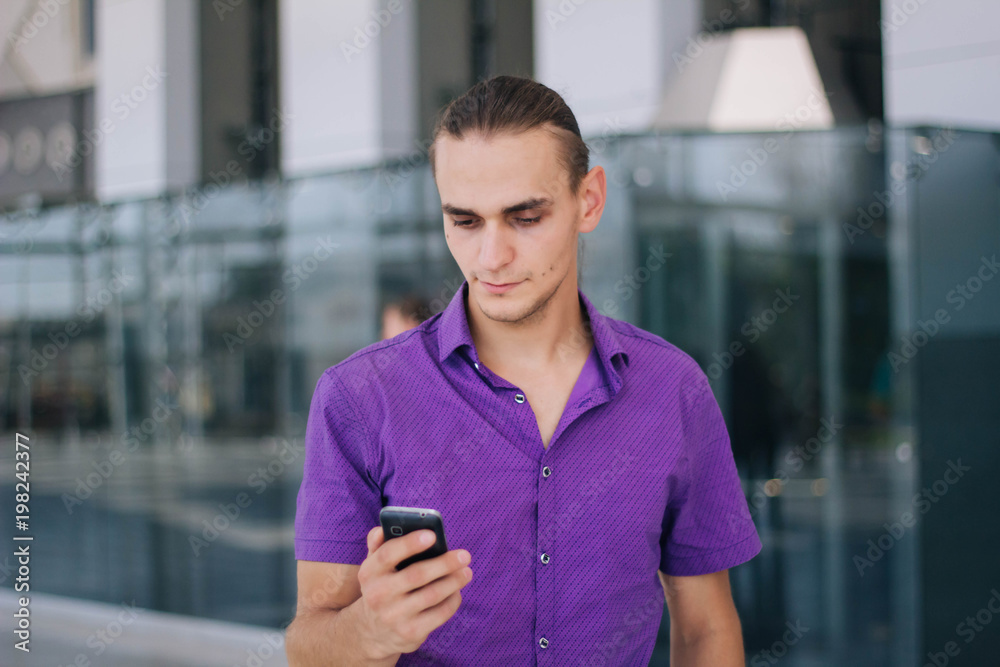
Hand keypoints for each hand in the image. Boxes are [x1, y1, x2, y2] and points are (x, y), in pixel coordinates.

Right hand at [354, 525, 473, 659]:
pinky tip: (457, 591)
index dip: (410, 543)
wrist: (371, 631)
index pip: (387, 554)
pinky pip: (439, 614)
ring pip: (432, 595)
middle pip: (417, 575)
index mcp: (369, 573)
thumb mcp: (374, 567)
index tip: (433, 535)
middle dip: (444, 563)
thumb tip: (382, 529)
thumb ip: (378, 545)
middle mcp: (378, 595)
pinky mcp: (410, 633)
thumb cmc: (382, 587)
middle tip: (464, 555)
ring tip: (466, 572)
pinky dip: (452, 600)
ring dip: (454, 581)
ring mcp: (394, 616)